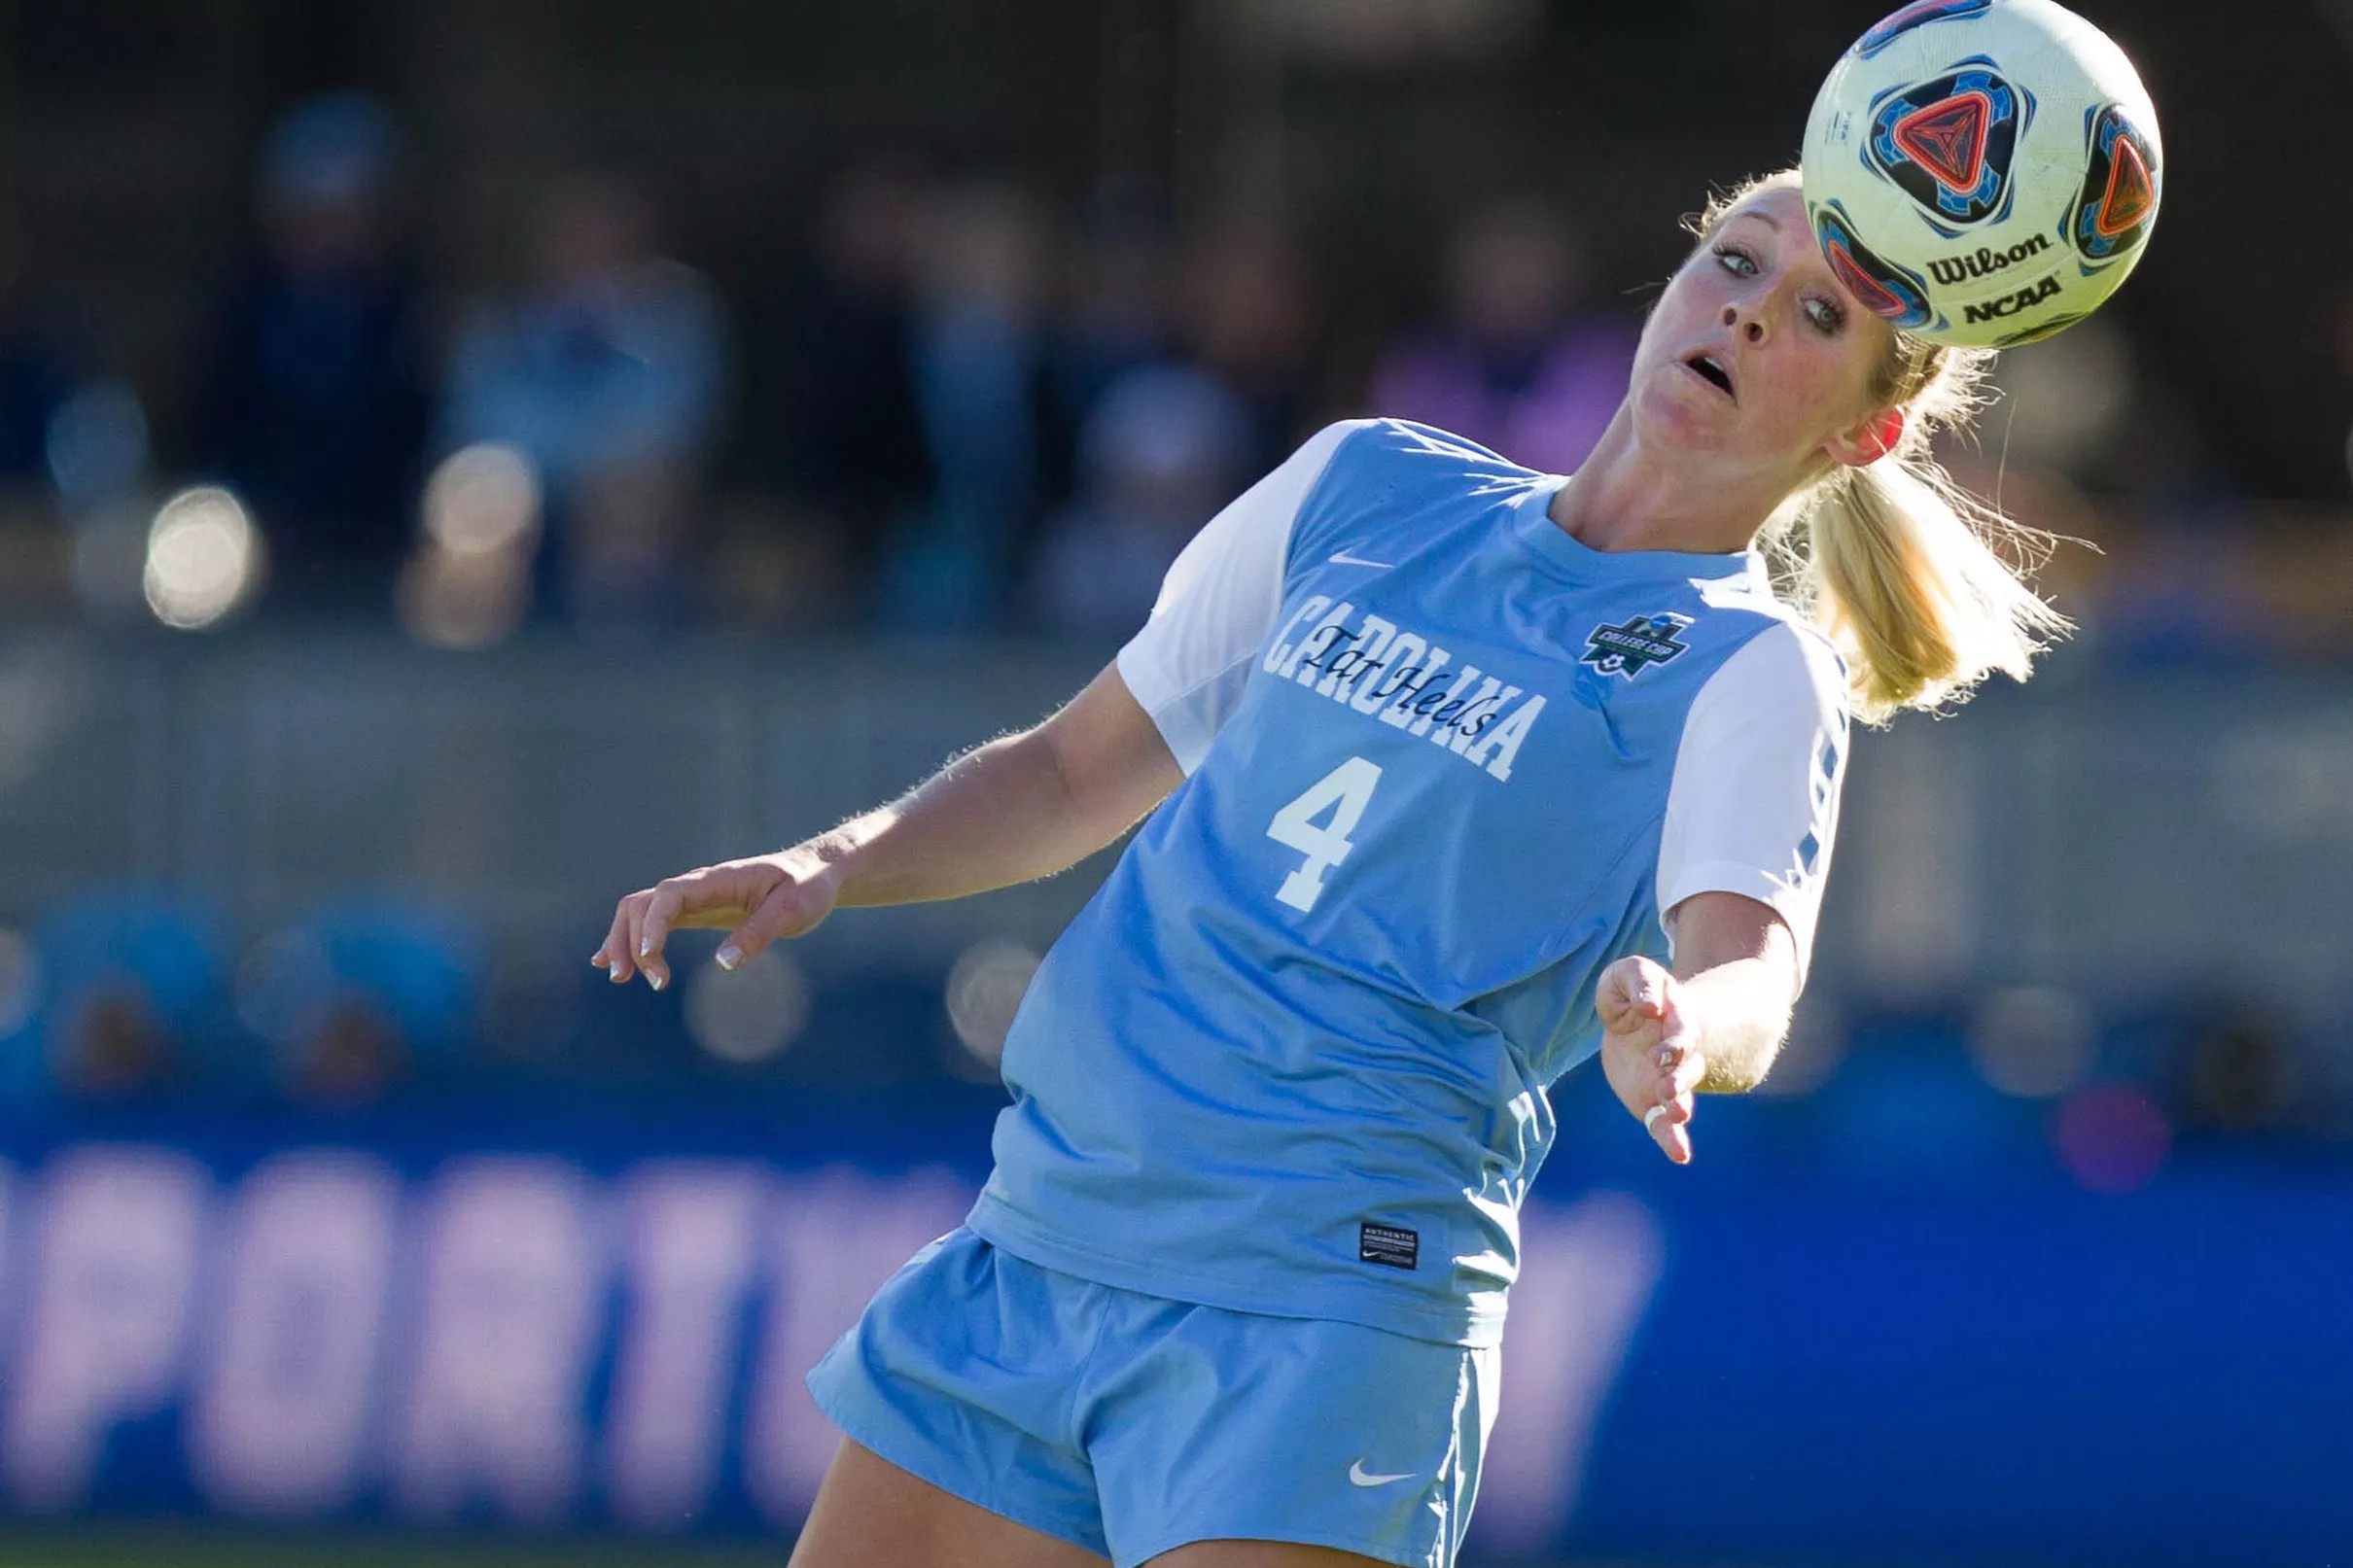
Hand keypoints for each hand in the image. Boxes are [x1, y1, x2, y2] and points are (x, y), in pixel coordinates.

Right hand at [591, 848, 841, 989]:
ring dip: (623, 941)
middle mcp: (699, 886)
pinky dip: (631, 940)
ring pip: (641, 912)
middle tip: (631, 980)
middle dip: (627, 939)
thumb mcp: (793, 911)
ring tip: (620, 978)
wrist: (815, 873)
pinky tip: (614, 963)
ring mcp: (694, 898)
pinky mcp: (697, 912)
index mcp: (719, 880)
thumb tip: (723, 964)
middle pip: (642, 903)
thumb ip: (759, 933)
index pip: (670, 894)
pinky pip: (654, 921)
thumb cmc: (808, 888)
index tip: (649, 956)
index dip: (653, 924)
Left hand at [1596, 955, 1707, 1163]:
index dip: (1674, 1039)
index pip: (1680, 1026)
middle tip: (1668, 1087)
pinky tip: (1681, 1155)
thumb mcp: (1628, 975)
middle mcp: (1680, 1052)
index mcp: (1675, 1017)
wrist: (1640, 1021)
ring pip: (1682, 1094)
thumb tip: (1651, 1007)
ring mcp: (1670, 1078)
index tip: (1661, 1048)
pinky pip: (1666, 1124)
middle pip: (1687, 1064)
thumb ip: (1639, 983)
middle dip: (1679, 1075)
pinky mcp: (1655, 1101)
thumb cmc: (1634, 993)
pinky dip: (1673, 1139)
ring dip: (1680, 1105)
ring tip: (1679, 1114)